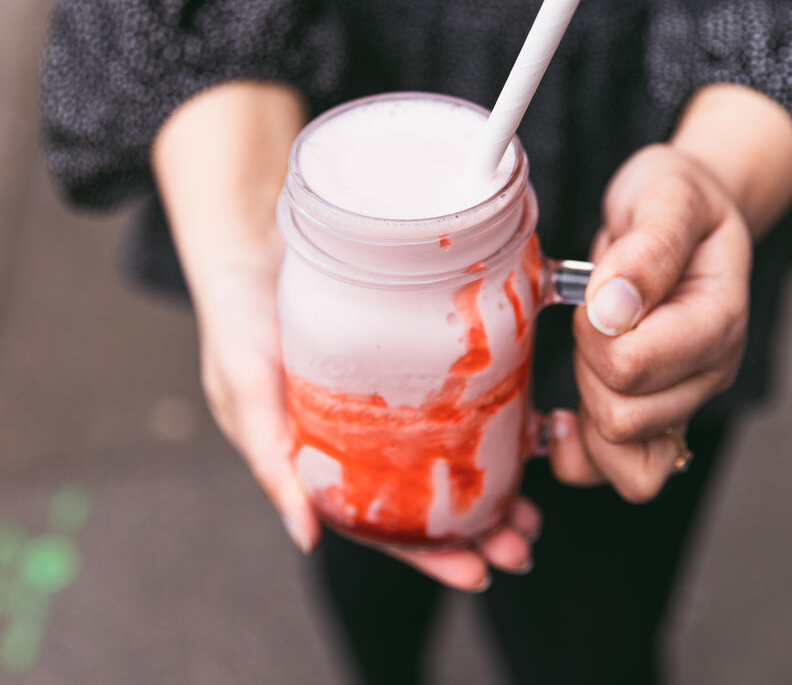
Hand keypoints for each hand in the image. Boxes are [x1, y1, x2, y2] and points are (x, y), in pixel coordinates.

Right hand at [195, 232, 540, 589]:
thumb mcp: (243, 393)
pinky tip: (517, 434)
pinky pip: (449, 399)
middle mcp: (358, 437)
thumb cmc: (236, 323)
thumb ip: (270, 462)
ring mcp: (385, 398)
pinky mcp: (405, 358)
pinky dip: (483, 421)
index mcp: (319, 459)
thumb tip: (308, 537)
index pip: (378, 523)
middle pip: (423, 499)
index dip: (425, 554)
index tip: (476, 571)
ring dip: (489, 485)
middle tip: (520, 544)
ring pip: (444, 455)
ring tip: (530, 506)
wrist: (251, 245)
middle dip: (474, 530)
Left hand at [549, 144, 751, 500]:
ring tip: (588, 354)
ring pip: (623, 457)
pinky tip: (563, 416)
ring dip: (586, 406)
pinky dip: (581, 455)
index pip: (635, 366)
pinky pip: (618, 474)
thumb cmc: (675, 203)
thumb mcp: (666, 199)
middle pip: (624, 418)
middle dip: (586, 368)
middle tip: (589, 319)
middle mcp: (706, 372)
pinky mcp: (654, 416)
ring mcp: (682, 400)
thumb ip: (647, 250)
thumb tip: (613, 306)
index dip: (593, 335)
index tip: (592, 296)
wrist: (680, 215)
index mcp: (714, 321)